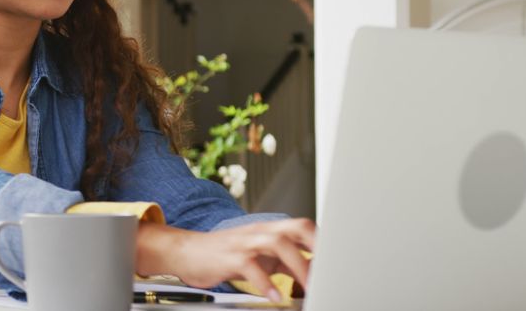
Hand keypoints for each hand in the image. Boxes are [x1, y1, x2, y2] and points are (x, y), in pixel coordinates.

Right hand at [137, 218, 315, 302]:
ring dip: (298, 266)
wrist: (186, 251)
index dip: (324, 242)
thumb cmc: (224, 254)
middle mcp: (259, 232)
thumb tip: (312, 273)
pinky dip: (265, 283)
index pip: (303, 228)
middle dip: (317, 248)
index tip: (339, 262)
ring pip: (277, 244)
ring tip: (309, 288)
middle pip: (296, 229)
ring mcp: (244, 242)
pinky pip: (251, 267)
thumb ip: (284, 262)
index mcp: (269, 230)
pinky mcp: (230, 257)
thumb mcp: (259, 255)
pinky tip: (274, 297)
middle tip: (330, 272)